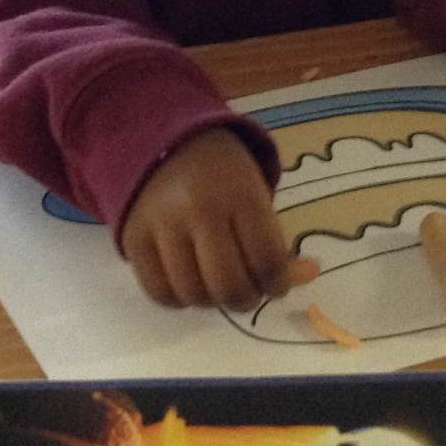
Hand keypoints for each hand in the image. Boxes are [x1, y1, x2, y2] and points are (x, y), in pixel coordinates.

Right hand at [123, 129, 291, 309]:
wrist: (168, 143)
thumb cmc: (223, 175)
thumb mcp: (257, 197)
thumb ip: (278, 240)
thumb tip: (311, 274)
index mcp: (240, 194)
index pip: (267, 261)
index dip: (278, 284)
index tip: (276, 285)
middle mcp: (200, 210)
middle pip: (229, 285)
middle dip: (246, 300)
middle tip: (248, 293)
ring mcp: (163, 225)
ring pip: (193, 294)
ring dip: (212, 302)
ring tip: (218, 288)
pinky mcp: (134, 238)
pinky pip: (159, 292)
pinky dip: (179, 300)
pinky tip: (190, 285)